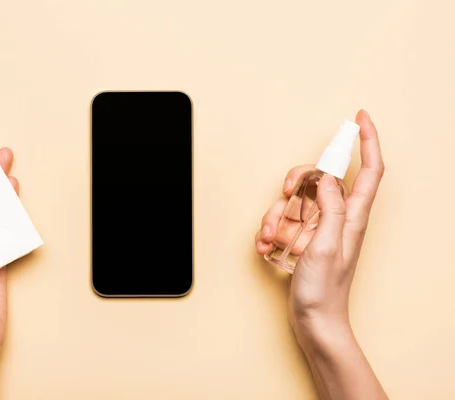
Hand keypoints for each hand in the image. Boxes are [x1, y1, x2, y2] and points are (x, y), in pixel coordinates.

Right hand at [256, 110, 387, 398]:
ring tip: (273, 240)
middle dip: (297, 180)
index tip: (360, 117)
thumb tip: (328, 177)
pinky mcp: (300, 238)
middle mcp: (335, 217)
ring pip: (294, 200)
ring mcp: (316, 227)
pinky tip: (269, 249)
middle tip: (286, 194)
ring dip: (275, 216)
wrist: (314, 320)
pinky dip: (270, 232)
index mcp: (352, 215)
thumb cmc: (324, 290)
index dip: (368, 140)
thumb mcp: (327, 245)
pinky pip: (281, 221)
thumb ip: (329, 207)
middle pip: (319, 177)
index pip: (370, 169)